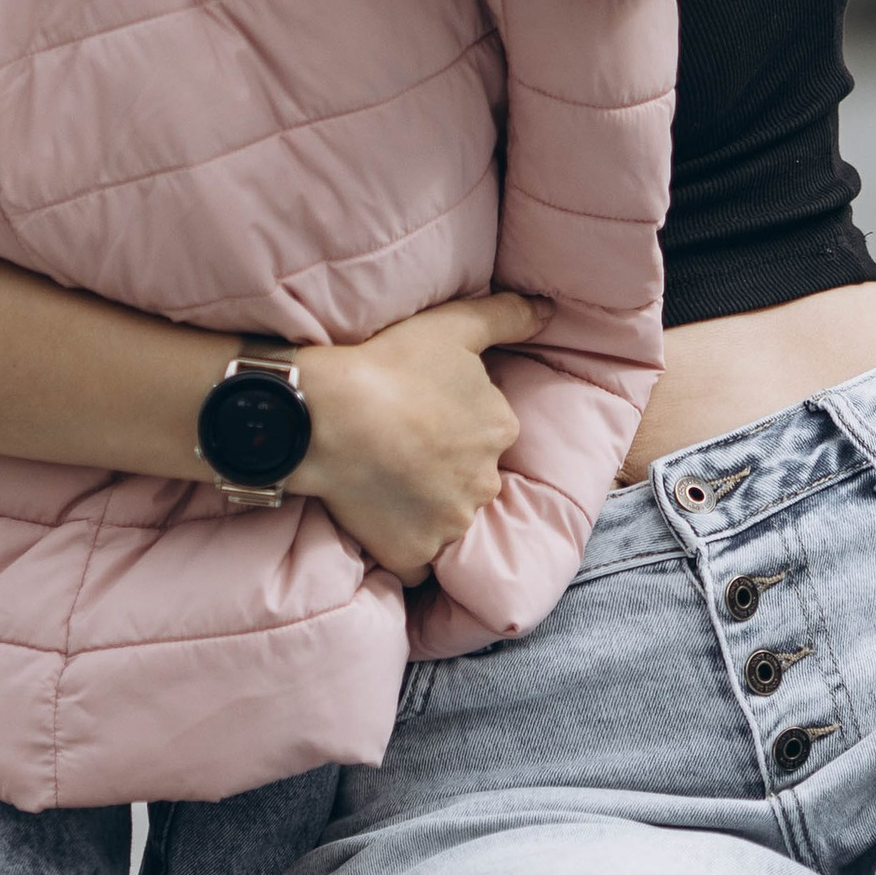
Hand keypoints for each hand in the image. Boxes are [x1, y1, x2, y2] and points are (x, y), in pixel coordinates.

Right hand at [290, 292, 544, 585]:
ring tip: (386, 478)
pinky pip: (417, 561)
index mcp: (499, 429)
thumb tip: (548, 313)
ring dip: (427, 507)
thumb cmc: (391, 364)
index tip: (422, 411)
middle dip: (445, 467)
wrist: (327, 417)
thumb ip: (508, 316)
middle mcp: (485, 482)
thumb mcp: (454, 325)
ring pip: (448, 519)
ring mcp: (450, 524)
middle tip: (401, 444)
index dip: (455, 420)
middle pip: (471, 477)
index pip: (488, 430)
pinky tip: (381, 519)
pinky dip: (405, 547)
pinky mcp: (413, 554)